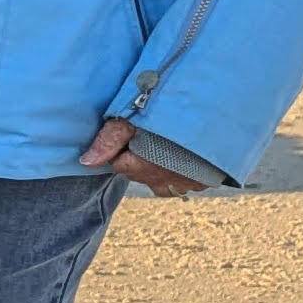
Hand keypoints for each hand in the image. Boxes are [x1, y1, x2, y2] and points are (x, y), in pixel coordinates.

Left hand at [78, 118, 203, 198]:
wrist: (217, 118)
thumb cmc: (168, 117)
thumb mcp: (132, 121)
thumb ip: (109, 140)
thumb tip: (85, 162)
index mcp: (138, 169)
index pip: (118, 163)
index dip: (123, 147)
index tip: (134, 132)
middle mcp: (159, 182)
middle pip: (139, 173)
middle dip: (141, 158)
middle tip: (153, 135)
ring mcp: (183, 184)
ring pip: (162, 181)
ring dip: (162, 167)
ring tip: (171, 146)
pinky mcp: (204, 183)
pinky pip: (187, 181)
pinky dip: (184, 171)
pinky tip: (187, 155)